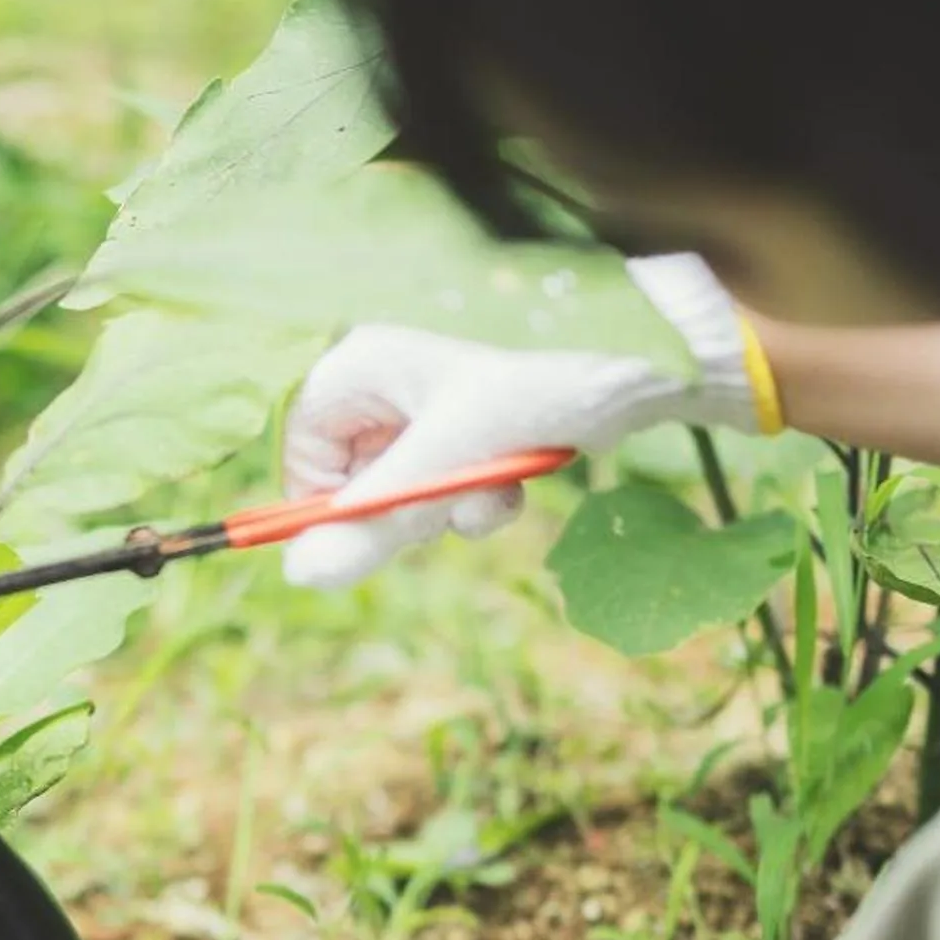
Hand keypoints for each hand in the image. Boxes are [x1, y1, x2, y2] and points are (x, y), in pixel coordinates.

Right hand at [280, 255, 775, 589]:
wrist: (641, 368)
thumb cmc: (540, 387)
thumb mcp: (449, 463)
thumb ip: (374, 519)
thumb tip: (301, 574)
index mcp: (362, 366)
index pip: (298, 448)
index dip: (323, 500)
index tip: (360, 535)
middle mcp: (387, 384)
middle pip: (352, 478)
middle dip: (403, 509)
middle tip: (439, 514)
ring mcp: (428, 411)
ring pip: (401, 494)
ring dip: (446, 510)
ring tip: (491, 490)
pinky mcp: (467, 434)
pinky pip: (443, 491)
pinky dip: (474, 501)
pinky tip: (513, 487)